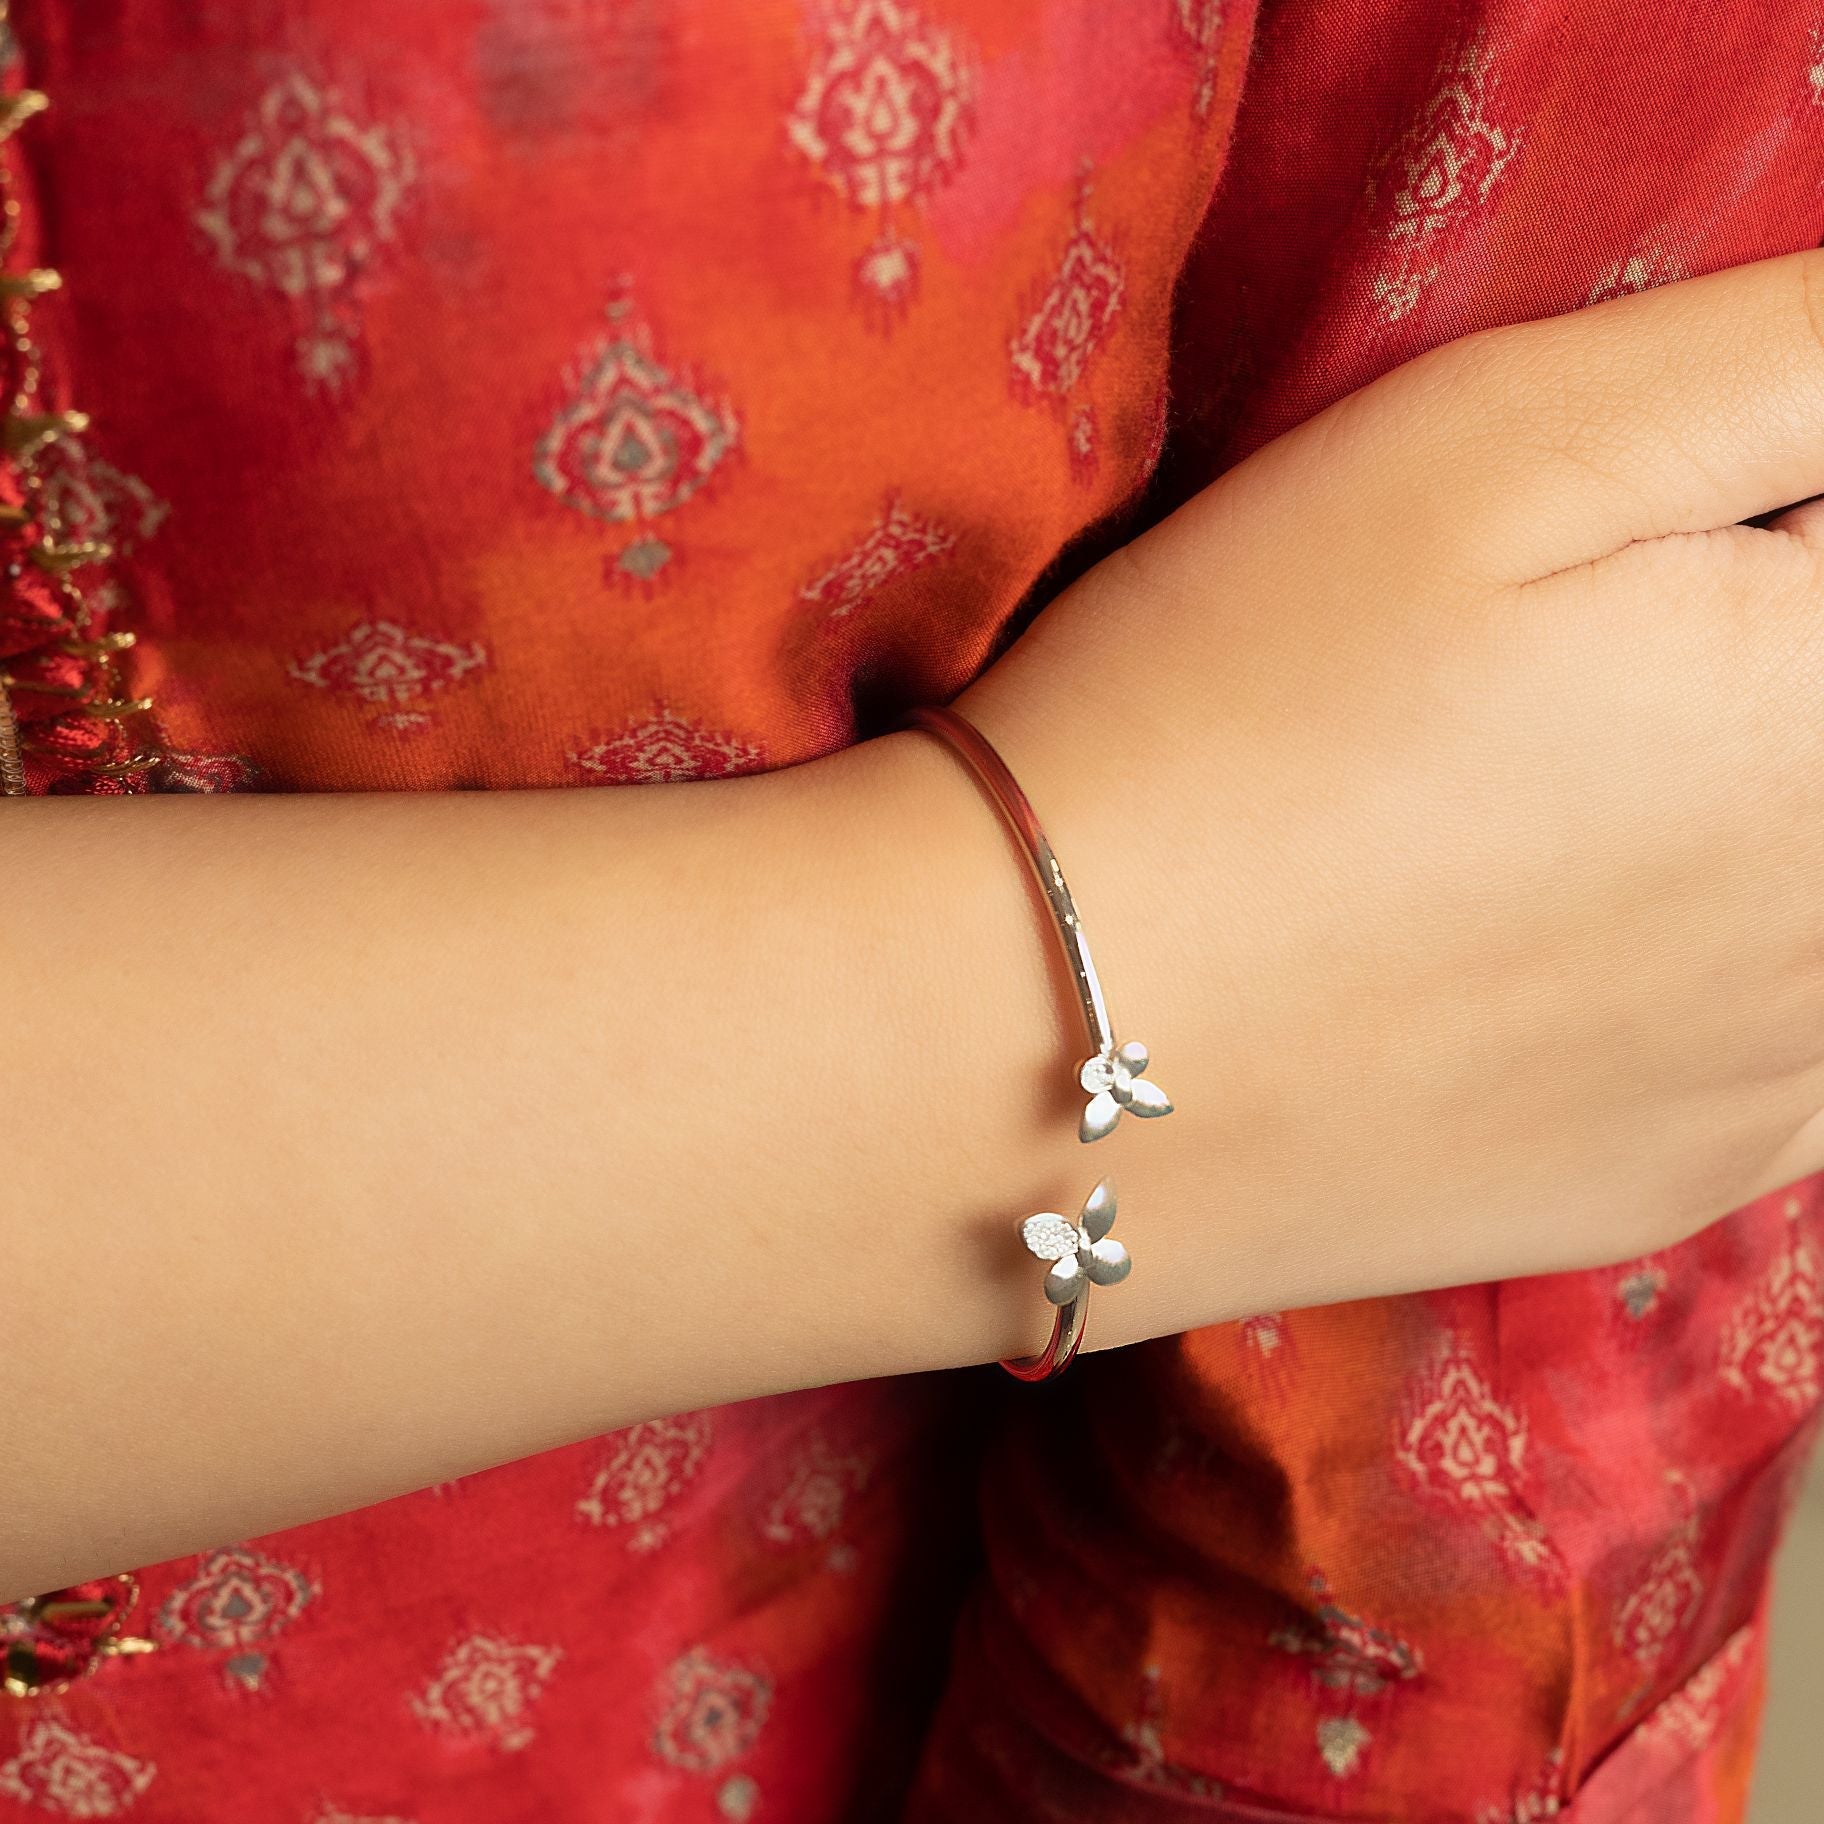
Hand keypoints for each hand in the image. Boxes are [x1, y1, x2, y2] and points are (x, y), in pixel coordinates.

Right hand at [952, 248, 1823, 1336]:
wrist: (1028, 1039)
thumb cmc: (1232, 710)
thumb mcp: (1505, 440)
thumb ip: (1792, 366)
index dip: (1748, 513)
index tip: (1613, 540)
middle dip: (1739, 652)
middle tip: (1530, 668)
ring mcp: (1783, 1082)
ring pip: (1813, 889)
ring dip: (1727, 810)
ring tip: (1515, 802)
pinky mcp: (1682, 1178)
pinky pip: (1777, 1043)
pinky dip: (1700, 968)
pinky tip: (1536, 942)